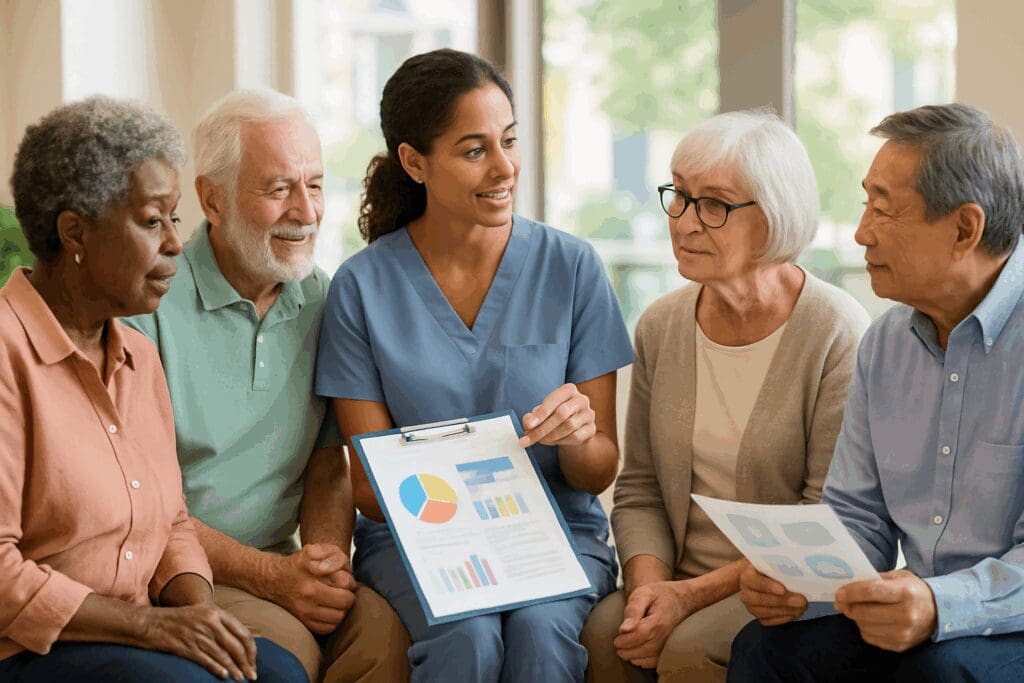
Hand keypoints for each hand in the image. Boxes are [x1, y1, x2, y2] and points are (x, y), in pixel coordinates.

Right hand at [138, 604, 256, 680]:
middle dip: (246, 662)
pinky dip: (217, 669)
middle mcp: (210, 622)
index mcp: (217, 612)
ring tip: (241, 679)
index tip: (253, 660)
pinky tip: (225, 676)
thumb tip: (245, 635)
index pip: (242, 632)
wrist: (150, 622)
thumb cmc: (178, 619)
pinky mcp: (186, 647)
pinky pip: (206, 660)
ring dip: (235, 670)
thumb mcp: (202, 612)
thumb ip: (221, 622)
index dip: (251, 649)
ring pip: (223, 655)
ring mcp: (198, 635)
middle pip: (236, 646)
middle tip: (252, 675)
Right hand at [267, 543, 355, 633]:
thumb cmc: (299, 564)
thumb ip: (333, 555)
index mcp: (312, 572)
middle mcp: (307, 592)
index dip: (349, 580)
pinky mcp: (302, 621)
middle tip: (345, 592)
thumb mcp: (315, 550)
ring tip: (337, 602)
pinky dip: (333, 622)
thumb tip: (340, 571)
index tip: (344, 579)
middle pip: (345, 601)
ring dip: (343, 610)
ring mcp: (304, 610)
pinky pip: (327, 628)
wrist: (272, 579)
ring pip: (338, 617)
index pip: (344, 581)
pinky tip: (330, 611)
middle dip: (349, 596)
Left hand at [518, 384, 595, 447]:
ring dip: (551, 435)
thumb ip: (533, 416)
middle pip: (562, 413)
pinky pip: (576, 436)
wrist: (574, 430)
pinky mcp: (592, 429)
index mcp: (569, 390)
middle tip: (529, 438)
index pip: (555, 399)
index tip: (528, 425)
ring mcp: (589, 415)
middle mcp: (582, 400)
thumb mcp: (542, 413)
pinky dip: (561, 441)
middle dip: (543, 428)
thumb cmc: (555, 417)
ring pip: (569, 426)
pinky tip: (553, 441)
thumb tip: (528, 422)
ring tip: (540, 440)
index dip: (541, 413)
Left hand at [613, 581, 693, 668]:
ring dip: (633, 657)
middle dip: (626, 651)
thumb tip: (623, 629)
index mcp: (658, 621)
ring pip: (648, 659)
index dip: (625, 640)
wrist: (681, 600)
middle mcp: (665, 636)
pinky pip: (656, 662)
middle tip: (617, 646)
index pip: (638, 636)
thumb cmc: (659, 595)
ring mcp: (669, 644)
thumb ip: (633, 610)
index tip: (616, 640)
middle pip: (643, 650)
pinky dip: (643, 661)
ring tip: (624, 650)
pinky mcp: (670, 649)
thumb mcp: (643, 594)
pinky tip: (636, 655)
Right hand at [738, 562, 806, 625]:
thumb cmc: (768, 567)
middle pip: (759, 599)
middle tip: (801, 601)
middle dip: (782, 601)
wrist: (760, 575)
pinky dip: (781, 618)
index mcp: (747, 575)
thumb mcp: (771, 562)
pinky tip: (793, 613)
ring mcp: (750, 605)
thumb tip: (796, 571)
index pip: (754, 581)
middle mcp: (745, 592)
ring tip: (801, 608)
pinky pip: (767, 621)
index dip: (768, 586)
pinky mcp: (757, 615)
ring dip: (784, 611)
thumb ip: (779, 566)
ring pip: (763, 612)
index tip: (783, 589)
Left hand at [834, 569, 936, 651]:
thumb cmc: (914, 591)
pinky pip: (871, 638)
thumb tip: (848, 585)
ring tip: (854, 609)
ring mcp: (904, 633)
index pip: (871, 591)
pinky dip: (864, 628)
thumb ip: (874, 579)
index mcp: (905, 593)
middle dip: (847, 606)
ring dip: (855, 617)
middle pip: (865, 612)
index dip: (851, 592)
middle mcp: (906, 615)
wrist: (939, 613)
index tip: (838, 592)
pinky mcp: (900, 645)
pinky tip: (867, 620)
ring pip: (865, 626)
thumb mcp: (898, 577)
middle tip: (840, 601)